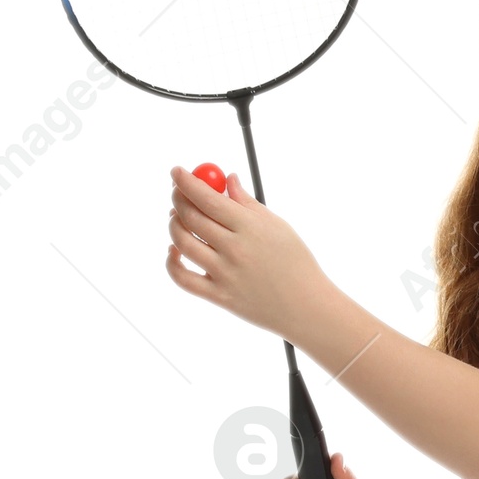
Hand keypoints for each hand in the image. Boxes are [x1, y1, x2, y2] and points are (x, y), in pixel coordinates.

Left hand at [165, 165, 327, 336]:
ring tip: (178, 217)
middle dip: (178, 198)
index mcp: (250, 227)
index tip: (176, 171)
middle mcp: (235, 249)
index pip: (207, 198)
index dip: (186, 181)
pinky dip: (171, 262)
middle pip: (191, 217)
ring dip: (173, 224)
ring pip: (182, 243)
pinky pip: (182, 278)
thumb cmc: (295, 262)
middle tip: (178, 192)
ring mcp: (224, 275)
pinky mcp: (219, 297)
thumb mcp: (277, 226)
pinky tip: (174, 250)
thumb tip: (227, 180)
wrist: (306, 307)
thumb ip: (247, 202)